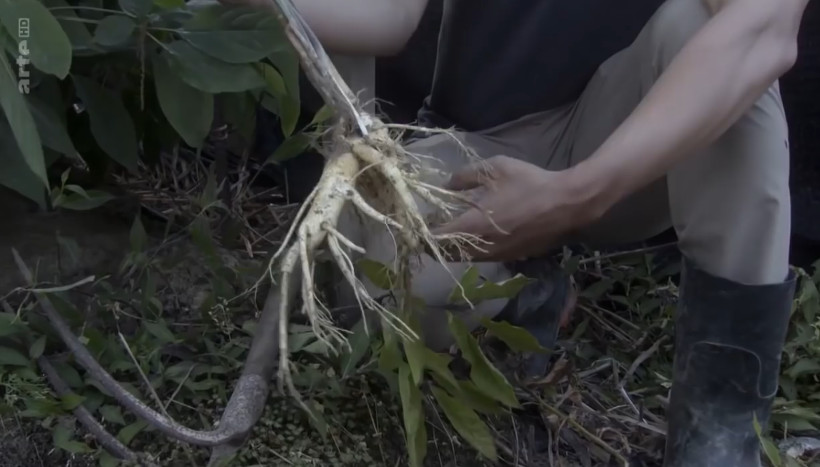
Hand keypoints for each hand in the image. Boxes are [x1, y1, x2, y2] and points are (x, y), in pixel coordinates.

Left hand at [431, 155, 599, 261]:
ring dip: (453, 249)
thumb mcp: (495, 169)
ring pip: (465, 258)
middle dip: (434, 245)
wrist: (568, 204)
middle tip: (427, 231)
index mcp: (474, 227)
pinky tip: (475, 235)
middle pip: (447, 255)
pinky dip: (472, 249)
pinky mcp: (512, 258)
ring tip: (448, 232)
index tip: (414, 226)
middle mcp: (482, 248)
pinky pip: (483, 257)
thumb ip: (465, 177)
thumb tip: (447, 184)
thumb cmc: (530, 184)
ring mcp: (498, 256)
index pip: (436, 239)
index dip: (421, 235)